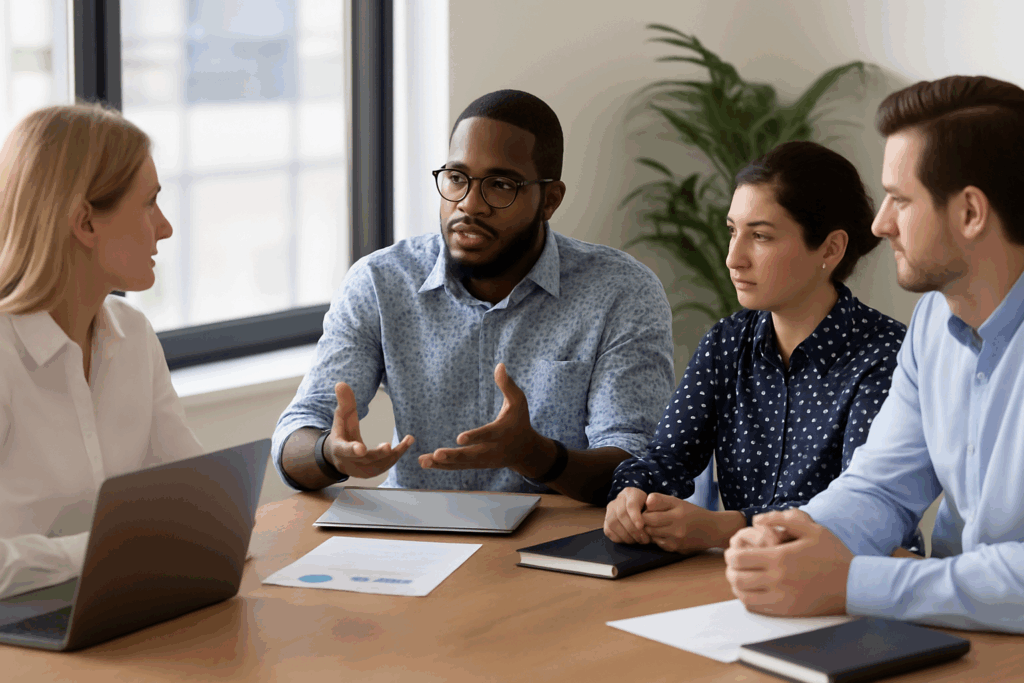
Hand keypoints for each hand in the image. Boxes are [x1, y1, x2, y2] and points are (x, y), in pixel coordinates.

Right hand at [324, 382, 413, 478]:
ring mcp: (363, 471)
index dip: (353, 450)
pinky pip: (387, 464)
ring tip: (408, 440)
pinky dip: (398, 454)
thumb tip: (341, 383)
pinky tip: (408, 442)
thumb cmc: (341, 433)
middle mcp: (351, 463)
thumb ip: (344, 402)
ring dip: (395, 453)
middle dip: (378, 454)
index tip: (360, 449)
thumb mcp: (341, 418)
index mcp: (340, 449)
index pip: (345, 450)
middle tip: (388, 447)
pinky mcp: (374, 473)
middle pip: (366, 460)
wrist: (339, 457)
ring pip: (380, 464)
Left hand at [419, 363, 539, 470]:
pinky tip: (425, 463)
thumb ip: (508, 385)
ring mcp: (483, 461)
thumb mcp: (518, 402)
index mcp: (502, 433)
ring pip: (461, 464)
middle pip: (471, 455)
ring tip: (423, 460)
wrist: (524, 450)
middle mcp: (492, 450)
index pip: (488, 435)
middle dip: (454, 455)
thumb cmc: (520, 421)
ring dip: (442, 464)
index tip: (459, 438)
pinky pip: (458, 467)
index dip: (475, 436)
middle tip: (437, 454)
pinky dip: (442, 466)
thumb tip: (500, 365)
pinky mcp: (476, 465)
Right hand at [604, 487, 649, 544]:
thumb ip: (654, 510)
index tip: (641, 526)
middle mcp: (618, 499)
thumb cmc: (650, 510)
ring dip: (626, 535)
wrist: (641, 510)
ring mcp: (610, 510)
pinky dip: (619, 538)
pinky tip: (630, 540)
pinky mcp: (606, 521)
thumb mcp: (654, 506)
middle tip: (644, 540)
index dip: (635, 516)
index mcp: (631, 493)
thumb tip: (650, 520)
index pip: (631, 504)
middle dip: (633, 530)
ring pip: (613, 523)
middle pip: (621, 514)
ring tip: (638, 541)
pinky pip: (609, 531)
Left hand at [641, 493, 745, 552]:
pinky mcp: (677, 550)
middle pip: (648, 528)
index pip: (648, 516)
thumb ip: (660, 500)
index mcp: (676, 514)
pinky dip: (658, 539)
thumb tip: (645, 502)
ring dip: (651, 532)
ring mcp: (677, 541)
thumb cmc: (692, 513)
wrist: (712, 530)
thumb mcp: (678, 502)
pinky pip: (659, 544)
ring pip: (652, 537)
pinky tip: (665, 534)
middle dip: (645, 523)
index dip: (644, 513)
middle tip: (650, 518)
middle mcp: (677, 529)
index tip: (648, 510)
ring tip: (658, 525)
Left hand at [724, 509, 851, 616]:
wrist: (854, 585)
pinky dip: (747, 599)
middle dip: (730, 569)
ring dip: (736, 585)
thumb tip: (756, 520)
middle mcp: (777, 579)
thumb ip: (783, 519)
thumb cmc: (833, 555)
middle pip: (736, 577)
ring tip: (743, 577)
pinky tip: (754, 591)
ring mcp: (781, 598)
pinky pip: (755, 608)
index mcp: (780, 557)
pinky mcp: (786, 612)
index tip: (734, 552)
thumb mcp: (812, 529)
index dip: (730, 554)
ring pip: (742, 595)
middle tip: (735, 565)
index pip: (738, 559)